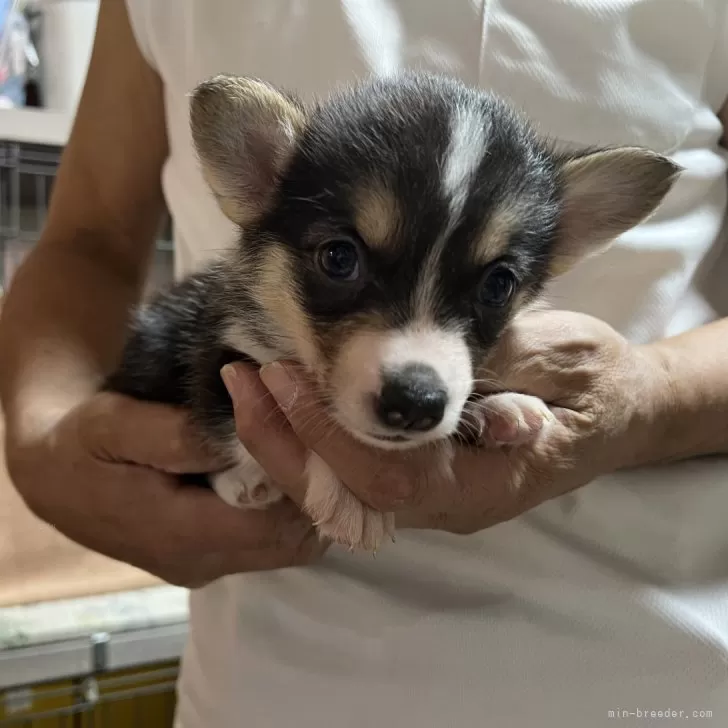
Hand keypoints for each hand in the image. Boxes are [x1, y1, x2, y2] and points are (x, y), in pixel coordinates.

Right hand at [6, 392, 323, 586]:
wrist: (56, 478)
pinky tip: (293, 469)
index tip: (312, 429)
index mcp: (176, 534)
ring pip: (288, 547)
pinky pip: (271, 544)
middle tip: (326, 438)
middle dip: (318, 492)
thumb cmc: (83, 444)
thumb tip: (240, 436)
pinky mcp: (211, 558)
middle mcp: (199, 562)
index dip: (300, 477)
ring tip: (315, 450)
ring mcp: (208, 565)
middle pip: (289, 540)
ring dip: (311, 503)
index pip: (268, 520)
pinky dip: (293, 510)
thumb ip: (175, 435)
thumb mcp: (113, 424)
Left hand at [223, 310, 666, 540]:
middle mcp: (447, 502)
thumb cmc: (595, 381)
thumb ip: (496, 359)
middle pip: (348, 499)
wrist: (615, 411)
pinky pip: (349, 476)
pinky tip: (281, 394)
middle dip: (287, 442)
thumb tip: (420, 364)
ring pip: (340, 494)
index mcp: (485, 480)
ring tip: (247, 381)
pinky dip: (307, 440)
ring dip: (286, 442)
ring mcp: (429, 496)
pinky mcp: (418, 477)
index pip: (391, 476)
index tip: (286, 372)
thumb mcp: (560, 354)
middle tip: (244, 377)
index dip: (333, 431)